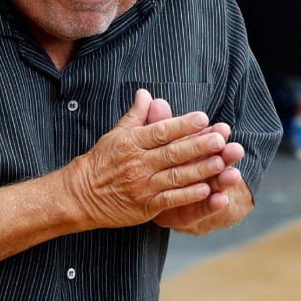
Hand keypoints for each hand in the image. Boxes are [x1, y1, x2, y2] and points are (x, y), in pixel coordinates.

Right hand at [60, 90, 228, 229]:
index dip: (182, 124)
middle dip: (198, 146)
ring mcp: (142, 186)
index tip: (203, 118)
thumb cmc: (101, 161)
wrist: (79, 195)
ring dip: (199, 170)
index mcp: (132, 143)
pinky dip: (188, 195)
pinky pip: (169, 200)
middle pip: (172, 153)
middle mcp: (138, 164)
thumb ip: (135, 115)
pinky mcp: (145, 207)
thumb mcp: (116, 134)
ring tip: (221, 162)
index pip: (160, 131)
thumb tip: (146, 92)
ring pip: (175, 177)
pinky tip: (206, 190)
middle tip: (220, 139)